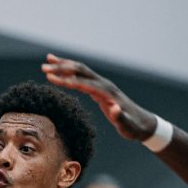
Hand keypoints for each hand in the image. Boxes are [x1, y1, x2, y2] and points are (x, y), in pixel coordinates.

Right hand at [42, 53, 158, 141]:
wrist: (143, 123)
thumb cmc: (134, 127)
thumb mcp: (127, 126)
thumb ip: (120, 117)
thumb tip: (114, 108)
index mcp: (107, 92)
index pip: (84, 83)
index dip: (67, 80)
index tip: (51, 78)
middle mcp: (104, 84)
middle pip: (80, 71)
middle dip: (62, 68)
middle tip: (44, 67)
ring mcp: (102, 85)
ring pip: (80, 70)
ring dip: (64, 65)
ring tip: (47, 61)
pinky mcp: (100, 89)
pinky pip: (83, 77)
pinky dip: (71, 72)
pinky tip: (61, 69)